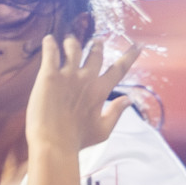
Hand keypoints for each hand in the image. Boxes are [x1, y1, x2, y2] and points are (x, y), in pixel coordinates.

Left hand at [26, 35, 141, 153]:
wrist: (53, 144)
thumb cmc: (77, 141)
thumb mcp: (102, 131)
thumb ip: (116, 113)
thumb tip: (129, 99)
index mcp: (100, 91)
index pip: (119, 69)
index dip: (129, 56)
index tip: (137, 45)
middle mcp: (86, 78)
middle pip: (95, 54)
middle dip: (97, 46)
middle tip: (97, 42)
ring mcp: (67, 75)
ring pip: (74, 48)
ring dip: (73, 42)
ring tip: (71, 40)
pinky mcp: (49, 75)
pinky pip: (51, 52)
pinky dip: (50, 44)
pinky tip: (48, 40)